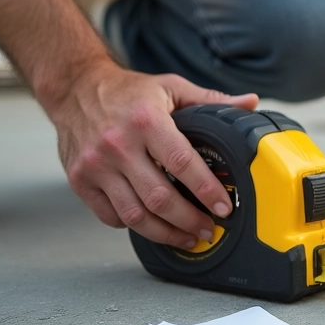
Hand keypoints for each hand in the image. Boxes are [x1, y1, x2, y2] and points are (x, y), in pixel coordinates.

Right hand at [49, 61, 257, 247]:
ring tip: (186, 237)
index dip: (206, 190)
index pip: (182, 163)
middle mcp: (118, 145)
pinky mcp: (80, 180)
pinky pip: (110, 216)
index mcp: (146, 120)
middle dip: (189, 221)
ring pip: (135, 215)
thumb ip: (210, 100)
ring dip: (165, 233)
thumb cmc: (126, 91)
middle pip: (159, 198)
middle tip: (208, 230)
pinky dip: (133, 225)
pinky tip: (151, 224)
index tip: (223, 208)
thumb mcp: (170, 87)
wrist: (74, 87)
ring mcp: (96, 165)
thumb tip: (250, 103)